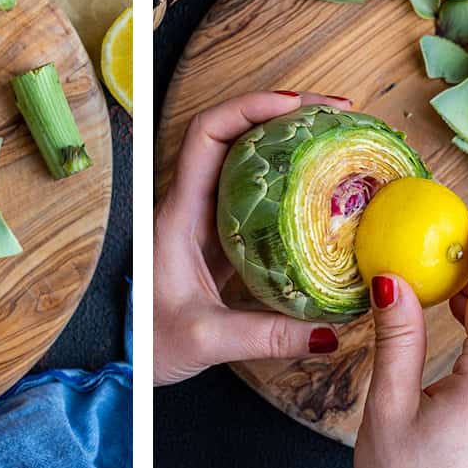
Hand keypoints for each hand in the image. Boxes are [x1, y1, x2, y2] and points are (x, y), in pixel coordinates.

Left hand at [154, 90, 353, 384]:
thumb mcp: (206, 339)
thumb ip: (266, 336)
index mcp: (179, 214)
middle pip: (237, 134)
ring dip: (291, 144)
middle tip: (340, 115)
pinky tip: (325, 193)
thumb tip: (330, 332)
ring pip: (250, 163)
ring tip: (340, 140)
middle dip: (287, 114)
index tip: (299, 106)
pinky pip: (259, 198)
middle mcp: (192, 206)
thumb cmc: (147, 344)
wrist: (126, 361)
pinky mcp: (222, 241)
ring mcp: (208, 221)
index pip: (208, 134)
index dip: (251, 107)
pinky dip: (292, 185)